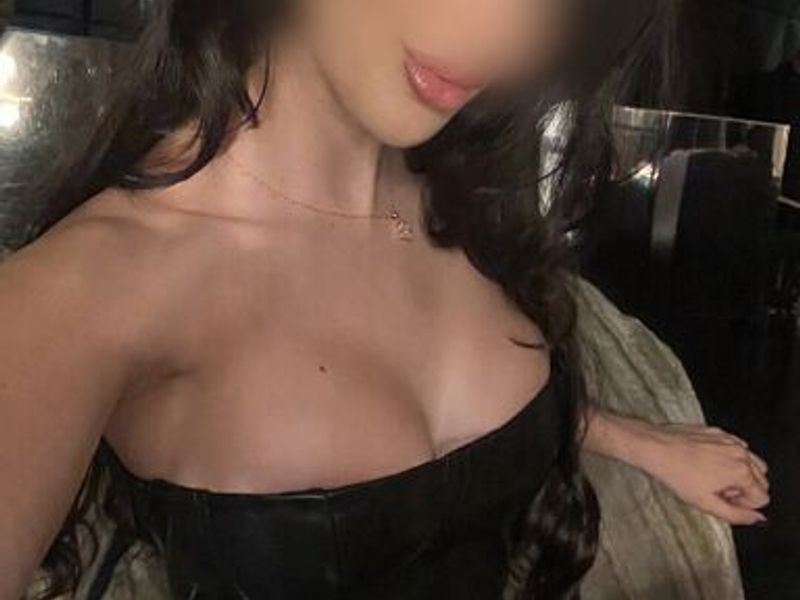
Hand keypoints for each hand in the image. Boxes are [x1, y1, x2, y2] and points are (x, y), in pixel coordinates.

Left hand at [637, 422, 769, 525]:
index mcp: (741, 472)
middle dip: (744, 489)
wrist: (655, 448)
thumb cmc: (675, 473)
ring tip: (713, 477)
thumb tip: (756, 518)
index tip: (723, 500)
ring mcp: (729, 440)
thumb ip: (736, 515)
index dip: (742, 504)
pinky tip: (706, 462)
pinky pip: (735, 446)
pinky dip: (729, 457)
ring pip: (752, 462)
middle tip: (717, 490)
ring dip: (740, 473)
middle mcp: (740, 453)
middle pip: (761, 480)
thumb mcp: (705, 503)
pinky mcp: (718, 432)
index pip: (761, 498)